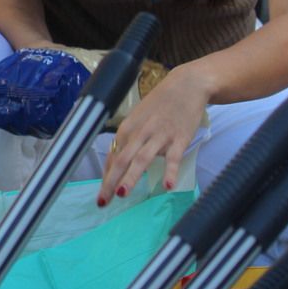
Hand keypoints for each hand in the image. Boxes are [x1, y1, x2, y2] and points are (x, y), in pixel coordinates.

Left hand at [98, 68, 210, 203]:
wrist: (186, 86)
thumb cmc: (160, 105)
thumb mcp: (139, 119)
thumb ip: (130, 140)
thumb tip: (119, 162)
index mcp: (127, 129)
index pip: (114, 157)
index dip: (106, 177)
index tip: (102, 196)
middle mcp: (139, 133)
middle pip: (122, 160)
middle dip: (111, 182)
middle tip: (104, 202)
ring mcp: (159, 136)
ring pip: (141, 159)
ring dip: (131, 177)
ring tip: (122, 194)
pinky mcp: (179, 138)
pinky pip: (172, 157)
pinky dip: (169, 171)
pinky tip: (167, 186)